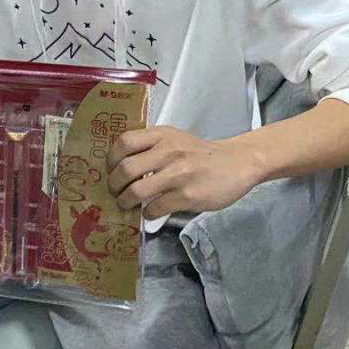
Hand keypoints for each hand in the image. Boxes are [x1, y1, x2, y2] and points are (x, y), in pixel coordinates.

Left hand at [107, 127, 263, 219]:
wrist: (237, 163)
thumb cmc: (201, 153)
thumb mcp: (175, 138)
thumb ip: (151, 147)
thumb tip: (121, 166)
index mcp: (162, 135)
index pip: (124, 142)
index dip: (111, 159)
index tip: (111, 170)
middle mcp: (168, 151)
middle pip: (126, 169)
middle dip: (114, 184)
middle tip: (115, 192)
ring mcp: (178, 174)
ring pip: (137, 191)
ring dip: (126, 201)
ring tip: (126, 204)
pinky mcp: (188, 195)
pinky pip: (156, 207)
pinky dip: (147, 213)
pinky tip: (150, 212)